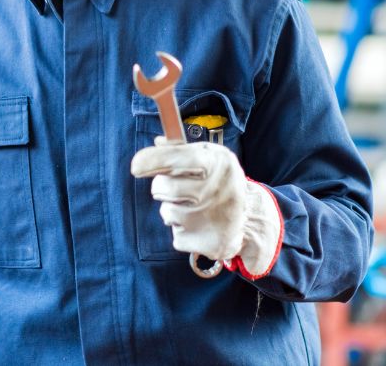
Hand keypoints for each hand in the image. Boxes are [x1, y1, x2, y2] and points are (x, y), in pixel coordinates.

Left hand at [130, 138, 281, 278]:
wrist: (250, 219)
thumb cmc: (220, 181)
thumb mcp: (209, 156)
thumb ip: (182, 149)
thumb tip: (158, 143)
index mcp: (218, 162)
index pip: (180, 158)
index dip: (154, 160)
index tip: (136, 166)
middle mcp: (216, 190)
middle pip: (165, 187)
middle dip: (162, 188)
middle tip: (177, 189)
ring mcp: (213, 219)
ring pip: (167, 213)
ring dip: (172, 210)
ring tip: (194, 208)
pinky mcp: (208, 244)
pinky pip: (176, 236)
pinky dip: (182, 231)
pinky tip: (199, 226)